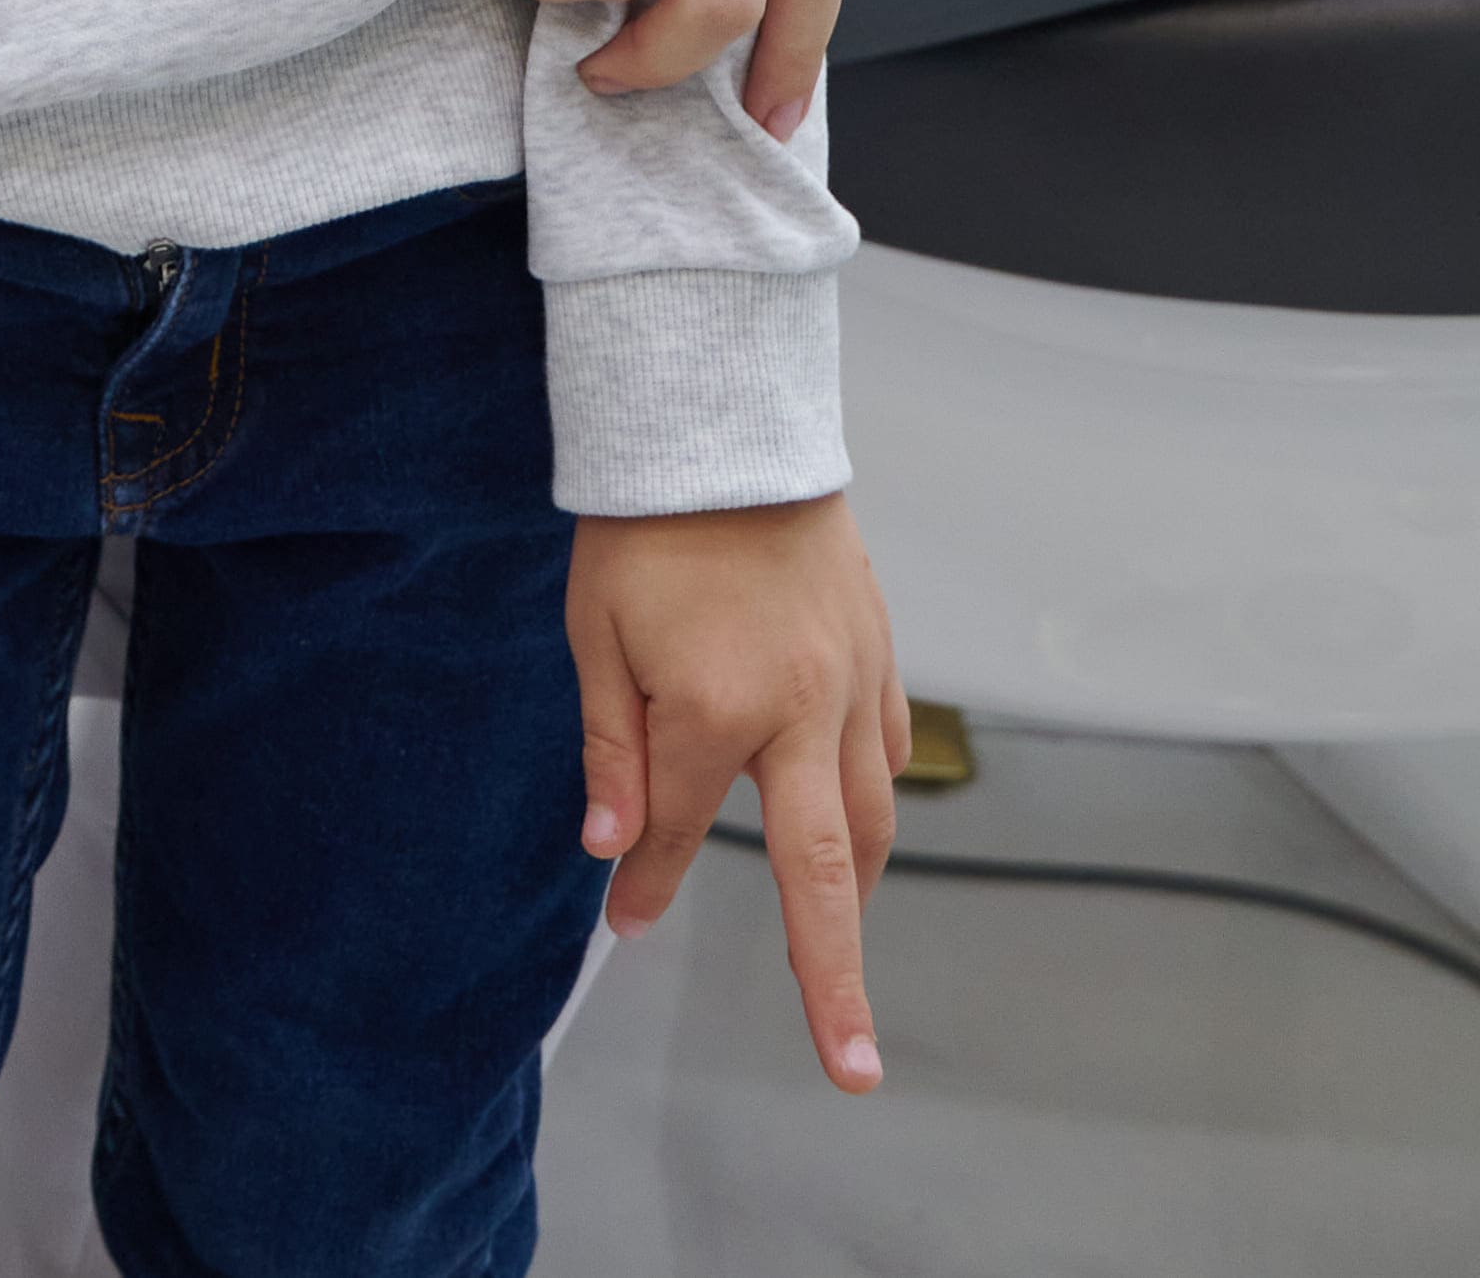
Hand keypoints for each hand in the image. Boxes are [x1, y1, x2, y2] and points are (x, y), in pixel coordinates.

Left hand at [569, 496, 905, 1097]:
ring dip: (855, 892)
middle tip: (850, 1066)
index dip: (646, 881)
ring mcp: (851, 681)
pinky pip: (888, 750)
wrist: (719, 420)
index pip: (674, 828)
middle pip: (823, 872)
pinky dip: (874, 797)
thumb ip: (613, 749)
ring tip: (836, 955)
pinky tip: (856, 823)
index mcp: (716, 707)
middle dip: (833, 979)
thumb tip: (610, 851)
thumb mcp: (597, 633)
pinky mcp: (879, 651)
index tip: (624, 922)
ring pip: (871, 818)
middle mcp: (798, 709)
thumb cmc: (645, 523)